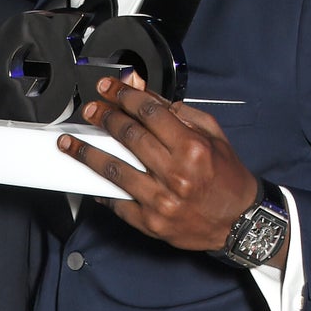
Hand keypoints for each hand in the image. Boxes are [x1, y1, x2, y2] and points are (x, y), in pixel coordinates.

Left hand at [58, 77, 258, 251]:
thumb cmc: (227, 178)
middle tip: (90, 109)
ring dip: (86, 152)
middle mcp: (175, 173)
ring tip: (69, 142)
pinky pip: (117, 202)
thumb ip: (180, 113)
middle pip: (128, 136)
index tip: (108, 88)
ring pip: (113, 169)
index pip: (148, 112)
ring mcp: (160, 200)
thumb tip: (147, 94)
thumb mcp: (213, 136)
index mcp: (192, 148)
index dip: (124, 96)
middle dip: (103, 116)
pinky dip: (99, 188)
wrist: (242, 222)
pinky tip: (87, 177)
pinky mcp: (151, 222)